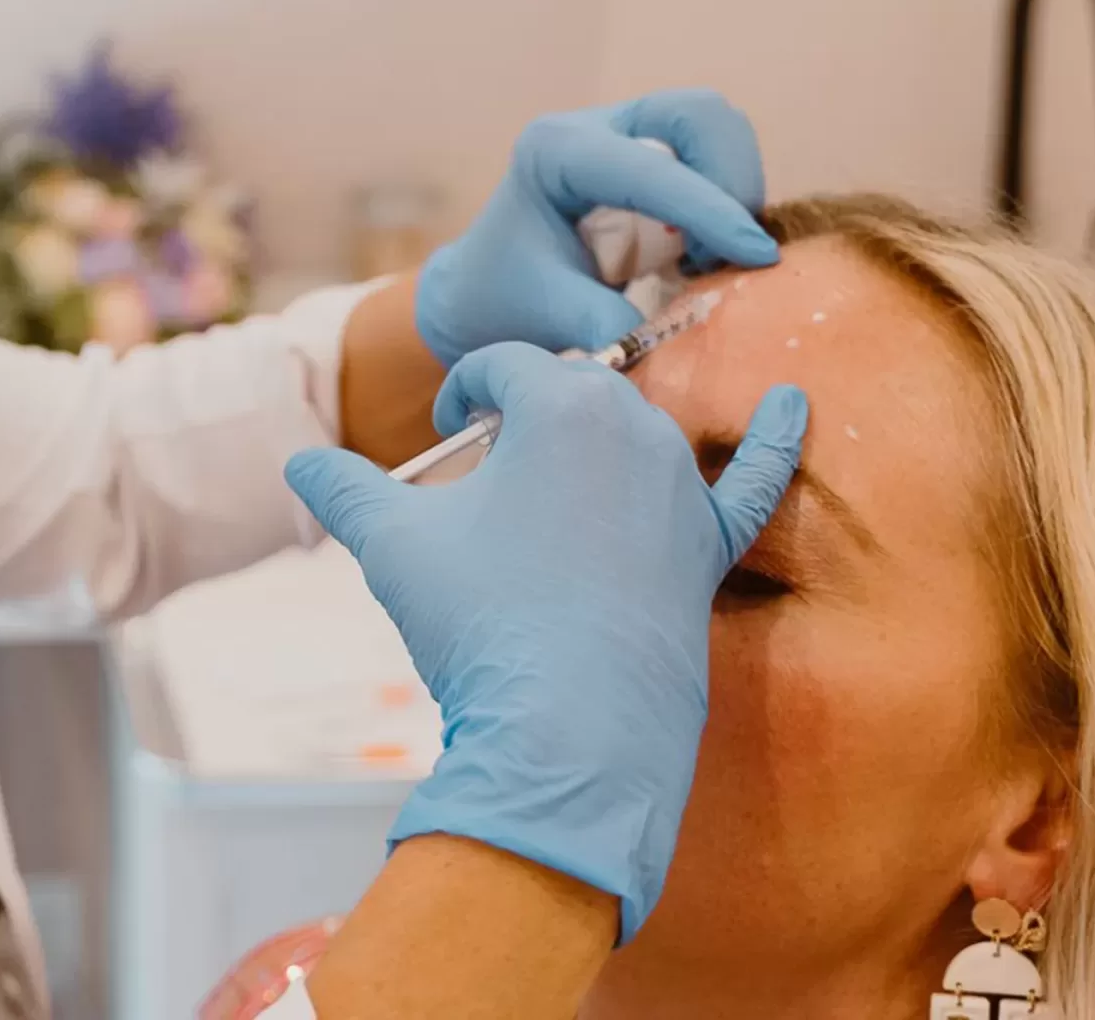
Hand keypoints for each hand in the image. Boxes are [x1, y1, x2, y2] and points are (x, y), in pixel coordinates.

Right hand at [285, 345, 805, 939]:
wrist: (568, 727)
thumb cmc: (479, 619)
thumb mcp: (393, 543)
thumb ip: (341, 488)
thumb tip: (295, 459)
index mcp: (561, 404)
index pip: (501, 367)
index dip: (461, 394)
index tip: (443, 435)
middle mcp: (635, 427)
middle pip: (569, 395)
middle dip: (522, 420)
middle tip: (488, 477)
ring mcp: (681, 487)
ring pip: (634, 437)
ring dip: (593, 446)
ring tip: (552, 491)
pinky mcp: (709, 546)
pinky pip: (755, 482)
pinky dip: (778, 441)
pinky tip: (799, 401)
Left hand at [415, 89, 775, 365]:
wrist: (488, 290)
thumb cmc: (507, 300)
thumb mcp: (546, 316)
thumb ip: (601, 323)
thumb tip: (665, 333)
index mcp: (555, 153)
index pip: (649, 169)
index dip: (709, 210)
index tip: (756, 255)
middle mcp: (594, 128)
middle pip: (697, 114)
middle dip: (729, 179)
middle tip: (725, 252)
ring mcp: (626, 133)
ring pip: (715, 127)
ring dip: (734, 190)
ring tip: (707, 258)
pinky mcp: (652, 154)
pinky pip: (714, 155)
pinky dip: (727, 200)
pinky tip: (703, 252)